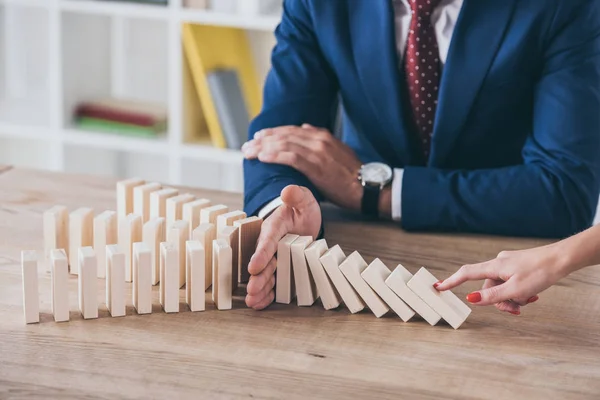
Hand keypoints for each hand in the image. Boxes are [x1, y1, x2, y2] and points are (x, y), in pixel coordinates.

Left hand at [242, 124, 363, 210]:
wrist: (368, 186)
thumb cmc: (353, 174)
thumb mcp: (338, 151)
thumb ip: (321, 141)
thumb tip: (305, 129)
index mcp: (322, 136)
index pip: (291, 130)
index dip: (273, 133)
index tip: (259, 137)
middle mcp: (318, 140)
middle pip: (284, 135)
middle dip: (262, 140)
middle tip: (247, 145)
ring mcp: (317, 152)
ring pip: (284, 144)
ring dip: (263, 147)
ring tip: (249, 152)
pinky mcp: (316, 166)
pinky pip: (290, 157)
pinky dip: (274, 155)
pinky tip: (263, 157)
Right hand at [245, 185, 320, 309]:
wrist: (304, 219)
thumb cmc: (302, 209)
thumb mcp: (303, 199)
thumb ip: (296, 195)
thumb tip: (288, 190)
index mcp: (274, 227)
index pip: (267, 240)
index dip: (261, 254)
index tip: (254, 267)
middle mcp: (271, 244)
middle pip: (264, 261)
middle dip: (258, 277)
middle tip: (252, 290)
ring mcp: (276, 257)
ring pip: (267, 274)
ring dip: (260, 288)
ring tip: (253, 302)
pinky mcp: (281, 267)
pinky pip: (274, 281)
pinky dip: (267, 293)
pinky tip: (260, 304)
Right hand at [435, 243, 568, 314]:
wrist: (562, 259)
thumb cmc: (540, 272)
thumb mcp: (515, 290)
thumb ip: (492, 296)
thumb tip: (470, 299)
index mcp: (494, 267)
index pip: (466, 274)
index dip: (451, 281)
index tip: (438, 287)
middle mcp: (498, 263)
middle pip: (488, 287)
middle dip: (500, 301)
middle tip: (516, 310)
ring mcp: (508, 264)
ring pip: (501, 287)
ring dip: (512, 298)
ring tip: (529, 300)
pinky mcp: (518, 266)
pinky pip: (510, 282)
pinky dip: (518, 291)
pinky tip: (532, 295)